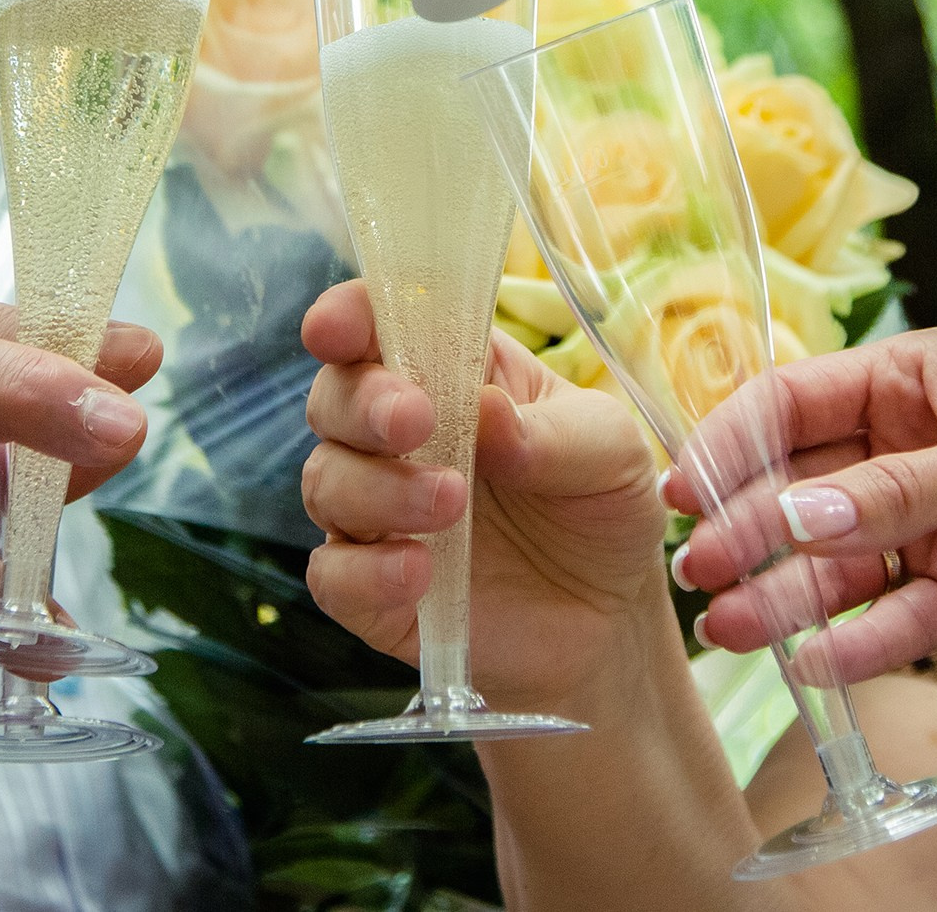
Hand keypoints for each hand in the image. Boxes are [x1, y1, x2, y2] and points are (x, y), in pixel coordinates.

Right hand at [299, 279, 667, 711]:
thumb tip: (484, 410)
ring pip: (326, 481)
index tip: (341, 329)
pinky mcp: (374, 590)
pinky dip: (364, 571)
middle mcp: (400, 437)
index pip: (379, 325)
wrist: (611, 619)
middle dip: (363, 403)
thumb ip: (551, 433)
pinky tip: (418, 572)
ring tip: (449, 503)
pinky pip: (332, 574)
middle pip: (334, 398)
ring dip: (376, 488)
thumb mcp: (610, 454)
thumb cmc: (603, 508)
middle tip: (415, 420)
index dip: (348, 316)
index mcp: (453, 374)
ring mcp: (380, 513)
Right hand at [670, 328, 936, 683]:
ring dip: (787, 596)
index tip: (685, 494)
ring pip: (839, 564)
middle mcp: (910, 450)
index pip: (795, 406)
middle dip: (749, 531)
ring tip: (736, 632)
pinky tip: (814, 660)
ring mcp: (936, 526)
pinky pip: (895, 619)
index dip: (735, 446)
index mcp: (911, 380)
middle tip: (702, 575)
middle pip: (804, 491)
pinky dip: (855, 641)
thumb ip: (902, 490)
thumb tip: (798, 515)